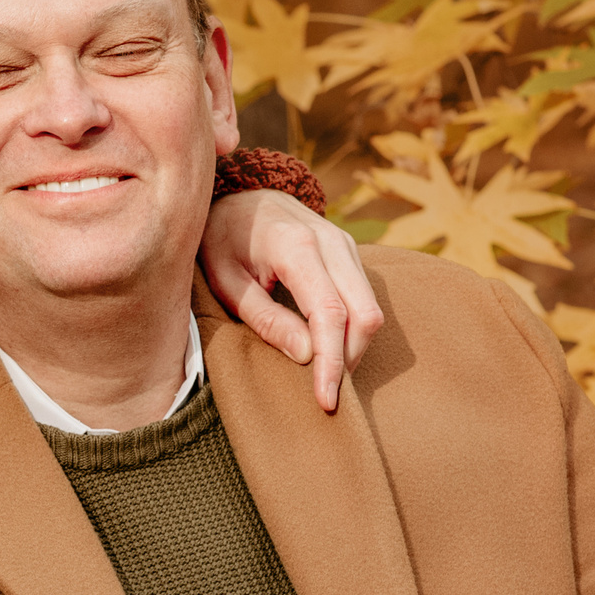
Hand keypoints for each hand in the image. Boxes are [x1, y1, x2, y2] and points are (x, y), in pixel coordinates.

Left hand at [201, 191, 384, 413]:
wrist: (238, 194)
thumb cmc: (222, 240)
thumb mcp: (226, 281)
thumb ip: (265, 318)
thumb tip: (308, 356)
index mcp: (296, 246)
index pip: (330, 314)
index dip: (332, 362)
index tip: (326, 400)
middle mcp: (332, 242)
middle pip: (364, 314)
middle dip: (349, 360)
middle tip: (325, 394)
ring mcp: (346, 244)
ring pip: (371, 308)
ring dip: (354, 347)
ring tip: (325, 375)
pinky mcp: (350, 252)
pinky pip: (365, 299)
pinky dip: (353, 330)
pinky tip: (329, 348)